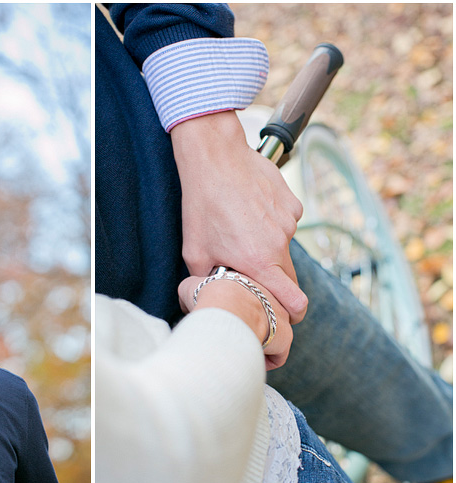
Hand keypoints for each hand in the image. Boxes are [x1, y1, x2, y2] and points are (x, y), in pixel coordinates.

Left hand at [171, 111, 307, 323]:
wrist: (216, 158)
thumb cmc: (202, 205)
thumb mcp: (195, 252)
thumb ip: (207, 281)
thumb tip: (210, 295)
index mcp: (259, 261)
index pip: (293, 301)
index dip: (291, 313)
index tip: (287, 318)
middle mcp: (280, 243)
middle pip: (289, 277)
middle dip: (274, 283)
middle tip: (251, 273)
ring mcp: (290, 221)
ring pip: (284, 248)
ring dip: (268, 249)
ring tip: (241, 231)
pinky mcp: (292, 203)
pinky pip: (286, 224)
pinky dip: (271, 225)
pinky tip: (251, 212)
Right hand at [178, 273, 291, 370]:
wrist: (225, 306)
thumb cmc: (208, 296)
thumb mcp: (191, 285)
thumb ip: (192, 290)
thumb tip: (187, 303)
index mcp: (250, 282)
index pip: (247, 298)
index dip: (235, 309)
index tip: (223, 319)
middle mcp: (271, 297)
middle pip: (263, 315)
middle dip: (249, 327)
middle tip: (232, 335)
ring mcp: (281, 316)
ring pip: (272, 334)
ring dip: (257, 343)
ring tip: (239, 349)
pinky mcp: (285, 336)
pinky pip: (278, 355)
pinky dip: (263, 360)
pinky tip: (248, 358)